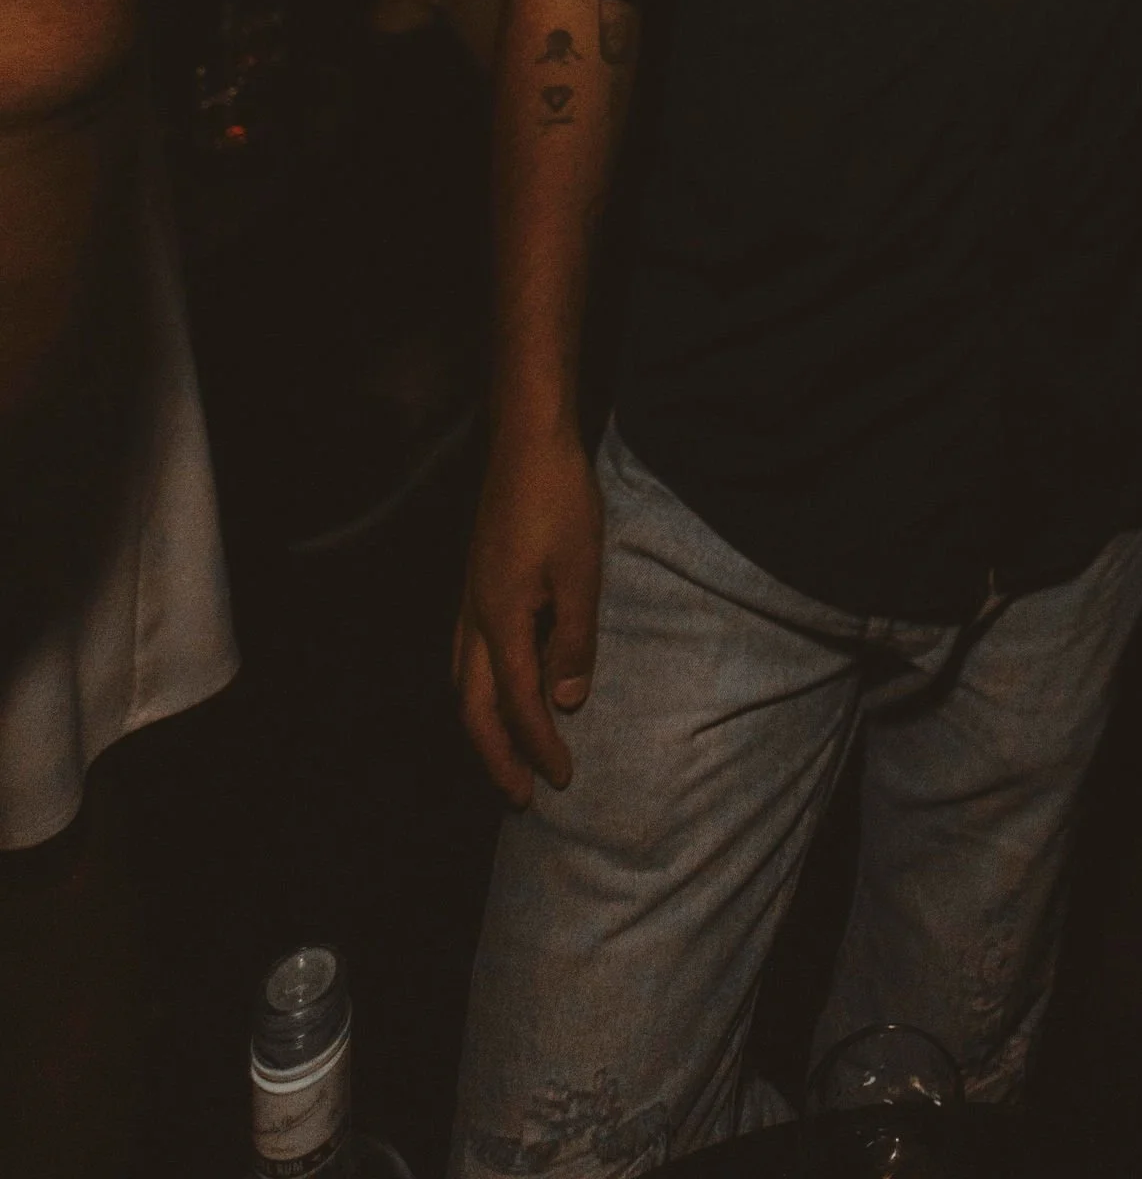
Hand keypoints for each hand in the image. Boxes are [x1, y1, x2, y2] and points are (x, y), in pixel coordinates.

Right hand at [453, 422, 602, 803]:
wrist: (527, 443)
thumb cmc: (560, 502)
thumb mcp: (581, 572)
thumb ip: (573, 639)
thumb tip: (566, 702)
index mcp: (499, 621)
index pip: (516, 704)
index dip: (538, 745)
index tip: (561, 780)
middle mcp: (473, 620)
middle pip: (474, 707)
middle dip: (497, 755)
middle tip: (522, 797)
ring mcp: (469, 602)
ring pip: (463, 684)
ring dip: (483, 727)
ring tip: (507, 757)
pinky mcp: (475, 586)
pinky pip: (467, 659)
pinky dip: (479, 692)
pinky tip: (497, 692)